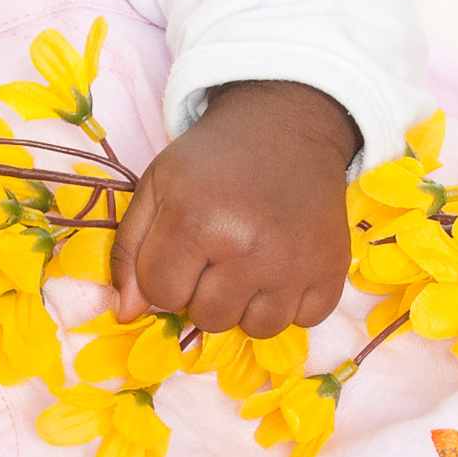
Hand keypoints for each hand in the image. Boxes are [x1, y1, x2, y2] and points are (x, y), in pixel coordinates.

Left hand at [111, 80, 358, 337]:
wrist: (286, 129)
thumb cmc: (212, 160)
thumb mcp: (155, 186)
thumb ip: (129, 251)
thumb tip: (126, 314)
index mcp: (195, 222)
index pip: (162, 295)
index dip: (165, 275)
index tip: (181, 247)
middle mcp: (248, 249)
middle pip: (208, 318)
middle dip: (203, 291)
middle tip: (218, 250)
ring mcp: (294, 264)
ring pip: (256, 328)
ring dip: (246, 303)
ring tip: (249, 261)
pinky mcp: (331, 272)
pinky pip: (302, 321)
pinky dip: (290, 301)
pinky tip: (282, 265)